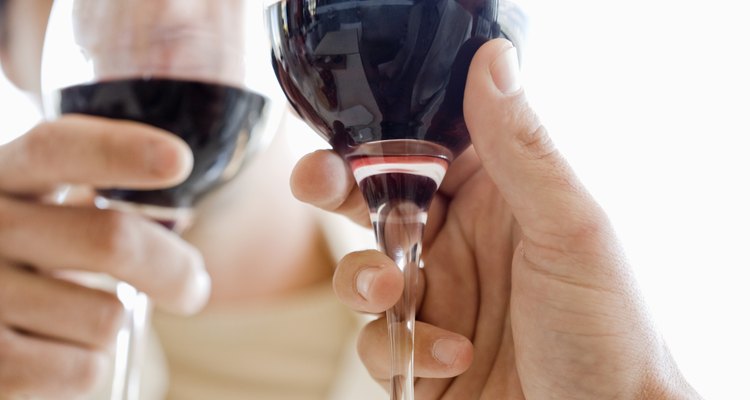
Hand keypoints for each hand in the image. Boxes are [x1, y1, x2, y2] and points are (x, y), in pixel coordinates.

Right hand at [0, 115, 208, 397]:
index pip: (57, 149)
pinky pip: (86, 369)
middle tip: (193, 285)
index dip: (118, 151)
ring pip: (107, 318)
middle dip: (174, 269)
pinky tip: (52, 348)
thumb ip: (95, 203)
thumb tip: (181, 230)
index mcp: (3, 176)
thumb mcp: (44, 213)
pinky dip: (88, 365)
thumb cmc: (30, 257)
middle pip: (112, 240)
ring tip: (73, 315)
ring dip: (113, 324)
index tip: (177, 160)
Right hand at [291, 39, 700, 398]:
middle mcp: (462, 247)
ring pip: (364, 274)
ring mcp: (440, 302)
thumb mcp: (569, 229)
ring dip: (364, 280)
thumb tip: (491, 62)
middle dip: (340, 191)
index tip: (345, 138)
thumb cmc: (610, 331)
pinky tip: (453, 355)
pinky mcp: (422, 357)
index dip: (381, 140)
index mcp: (498, 202)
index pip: (425, 152)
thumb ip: (522, 149)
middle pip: (378, 204)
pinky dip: (403, 349)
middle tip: (317, 182)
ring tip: (394, 293)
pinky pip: (378, 343)